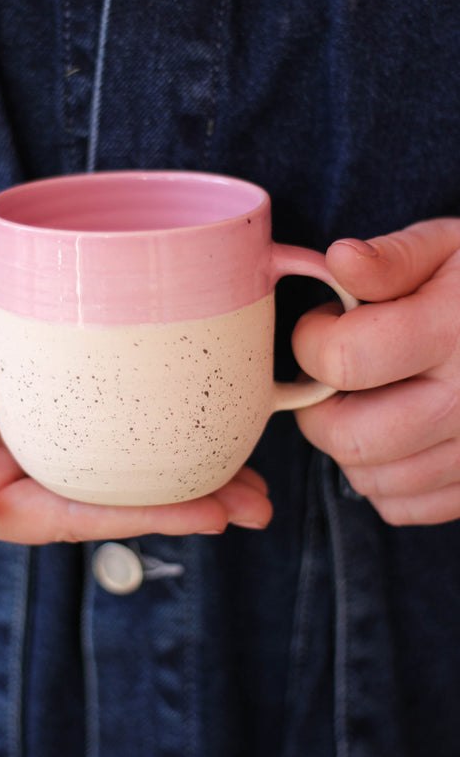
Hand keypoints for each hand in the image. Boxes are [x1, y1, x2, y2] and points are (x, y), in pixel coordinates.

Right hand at [0, 301, 271, 543]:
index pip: (82, 515)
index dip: (151, 515)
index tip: (218, 512)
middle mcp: (19, 475)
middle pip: (114, 494)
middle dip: (187, 500)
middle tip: (260, 500)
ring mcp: (33, 435)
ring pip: (117, 456)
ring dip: (179, 463)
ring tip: (247, 467)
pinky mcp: (38, 396)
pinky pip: (101, 413)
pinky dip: (145, 419)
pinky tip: (184, 414)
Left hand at [293, 218, 459, 525]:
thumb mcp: (451, 248)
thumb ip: (393, 258)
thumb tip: (340, 258)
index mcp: (454, 331)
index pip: (343, 359)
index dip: (311, 341)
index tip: (323, 326)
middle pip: (349, 437)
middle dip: (317, 406)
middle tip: (330, 375)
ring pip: (371, 480)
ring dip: (347, 444)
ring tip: (367, 399)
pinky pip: (403, 508)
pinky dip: (382, 478)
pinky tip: (395, 434)